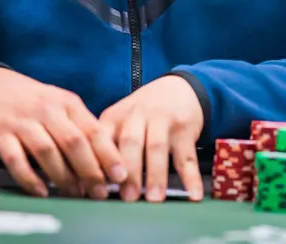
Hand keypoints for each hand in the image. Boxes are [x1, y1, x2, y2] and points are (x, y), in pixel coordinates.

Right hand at [0, 68, 125, 198]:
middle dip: (90, 170)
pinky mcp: (0, 136)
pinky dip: (30, 178)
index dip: (108, 155)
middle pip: (73, 142)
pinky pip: (16, 160)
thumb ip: (82, 129)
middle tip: (100, 193)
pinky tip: (42, 191)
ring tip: (74, 194)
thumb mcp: (62, 106)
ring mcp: (22, 123)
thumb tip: (106, 163)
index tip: (120, 176)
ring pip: (47, 151)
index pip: (93, 130)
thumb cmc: (35, 103)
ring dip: (63, 177)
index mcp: (67, 103)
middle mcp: (47, 110)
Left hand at [98, 75, 203, 203]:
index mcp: (115, 116)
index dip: (99, 161)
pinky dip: (191, 177)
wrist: (177, 88)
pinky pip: (188, 156)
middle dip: (129, 171)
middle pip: (131, 142)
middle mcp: (137, 115)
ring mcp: (162, 120)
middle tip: (128, 197)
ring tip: (155, 199)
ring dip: (156, 175)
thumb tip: (92, 185)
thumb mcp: (119, 120)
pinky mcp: (184, 128)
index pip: (103, 139)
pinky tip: (193, 194)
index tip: (98, 186)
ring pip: (157, 148)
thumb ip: (106, 146)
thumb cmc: (142, 113)